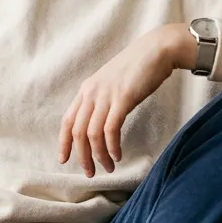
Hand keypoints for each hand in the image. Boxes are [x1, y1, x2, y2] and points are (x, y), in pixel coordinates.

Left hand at [58, 24, 193, 176]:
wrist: (157, 50)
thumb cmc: (138, 68)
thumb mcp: (112, 83)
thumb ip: (102, 99)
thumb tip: (100, 121)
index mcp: (87, 90)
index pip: (67, 120)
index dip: (64, 142)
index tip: (64, 159)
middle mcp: (92, 93)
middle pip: (78, 131)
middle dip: (82, 156)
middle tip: (90, 172)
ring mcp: (106, 95)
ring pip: (92, 133)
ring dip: (99, 155)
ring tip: (108, 168)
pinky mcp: (123, 98)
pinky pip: (111, 129)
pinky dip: (112, 146)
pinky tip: (117, 155)